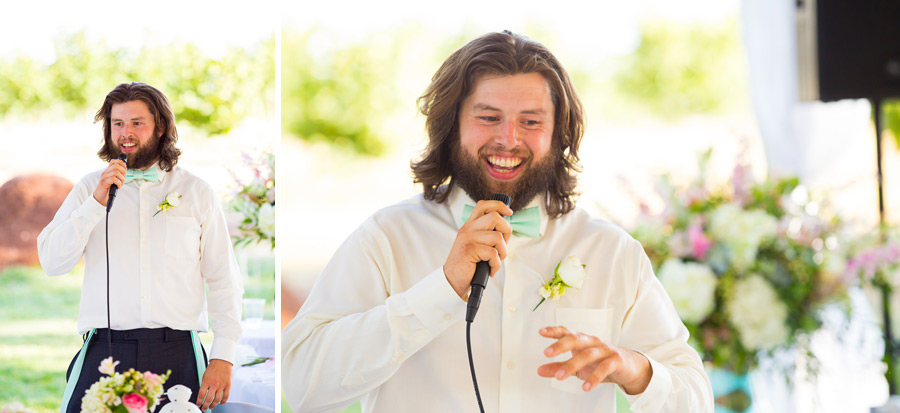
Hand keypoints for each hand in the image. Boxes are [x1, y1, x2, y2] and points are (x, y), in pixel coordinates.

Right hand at [92, 158, 126, 205]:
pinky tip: (118, 187)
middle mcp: (105, 172)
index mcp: (107, 171)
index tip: (125, 168)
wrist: (100, 197)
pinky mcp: (104, 182)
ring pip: (116, 172)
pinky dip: (119, 183)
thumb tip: (125, 169)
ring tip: (121, 184)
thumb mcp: (114, 180)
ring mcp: (104, 177)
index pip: (113, 161)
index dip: (120, 162)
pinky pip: (114, 179)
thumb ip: (118, 175)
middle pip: (116, 166)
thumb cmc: (108, 189)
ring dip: (122, 179)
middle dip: (123, 172)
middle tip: (123, 179)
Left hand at [196, 359, 232, 409]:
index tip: (198, 404)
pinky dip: (223, 401)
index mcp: (206, 381)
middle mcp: (214, 384)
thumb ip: (204, 385)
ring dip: (213, 405)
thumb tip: (203, 395)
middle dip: (205, 406)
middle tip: (204, 408)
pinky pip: (226, 396)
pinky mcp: (228, 385)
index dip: (199, 402)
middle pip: (209, 399)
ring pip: (217, 399)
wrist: (222, 361)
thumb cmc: (213, 368)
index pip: (201, 395)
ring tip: (211, 407)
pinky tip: (221, 403)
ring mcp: (222, 385)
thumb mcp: (205, 376)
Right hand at [443, 200, 512, 298]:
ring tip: (495, 261)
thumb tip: (506, 228)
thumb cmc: (468, 266)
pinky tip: (490, 270)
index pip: (484, 205)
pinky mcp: (469, 250)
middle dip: (506, 232)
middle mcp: (467, 229)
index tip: (509, 213)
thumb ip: (487, 235)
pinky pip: (494, 254)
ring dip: (502, 252)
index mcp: (469, 226)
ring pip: (498, 237)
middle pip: (495, 217)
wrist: (452, 282)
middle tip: (502, 246)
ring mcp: (467, 238)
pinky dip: (496, 265)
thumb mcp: (476, 246)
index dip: (499, 205)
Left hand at [537, 326, 651, 393]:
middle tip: (547, 353)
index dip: (554, 331)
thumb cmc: (600, 362)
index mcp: (582, 340)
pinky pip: (604, 367)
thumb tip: (539, 370)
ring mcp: (604, 350)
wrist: (628, 366)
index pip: (566, 332)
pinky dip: (594, 377)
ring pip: (587, 354)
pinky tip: (585, 386)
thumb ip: (559, 367)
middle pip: (575, 339)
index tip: (541, 332)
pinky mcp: (616, 360)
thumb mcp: (578, 366)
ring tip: (560, 377)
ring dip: (572, 365)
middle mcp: (592, 342)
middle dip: (560, 345)